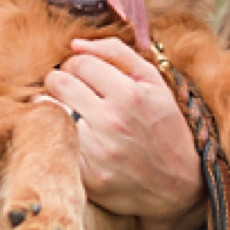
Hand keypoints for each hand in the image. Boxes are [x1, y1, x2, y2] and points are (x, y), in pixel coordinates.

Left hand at [44, 38, 201, 223]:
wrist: (178, 186)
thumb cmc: (164, 127)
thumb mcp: (154, 84)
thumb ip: (117, 54)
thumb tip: (75, 43)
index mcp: (129, 94)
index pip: (78, 62)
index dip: (77, 65)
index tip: (82, 75)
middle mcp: (112, 121)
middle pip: (58, 82)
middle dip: (60, 82)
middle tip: (71, 91)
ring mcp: (98, 151)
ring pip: (50, 111)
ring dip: (55, 107)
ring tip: (71, 112)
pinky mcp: (87, 177)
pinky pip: (57, 143)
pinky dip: (59, 136)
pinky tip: (73, 138)